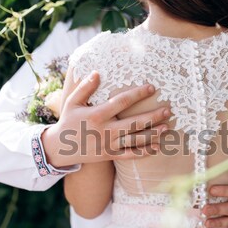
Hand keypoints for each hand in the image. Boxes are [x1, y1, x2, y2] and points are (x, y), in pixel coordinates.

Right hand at [42, 71, 168, 166]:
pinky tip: (157, 147)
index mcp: (97, 115)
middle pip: (134, 123)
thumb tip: (97, 72)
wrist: (59, 149)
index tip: (152, 88)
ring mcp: (109, 144)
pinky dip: (144, 152)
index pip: (121, 102)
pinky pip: (130, 154)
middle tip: (168, 110)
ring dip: (152, 134)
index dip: (137, 94)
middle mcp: (105, 130)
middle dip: (153, 116)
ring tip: (166, 127)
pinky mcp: (110, 155)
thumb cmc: (68, 122)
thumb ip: (85, 88)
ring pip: (135, 139)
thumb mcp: (72, 102)